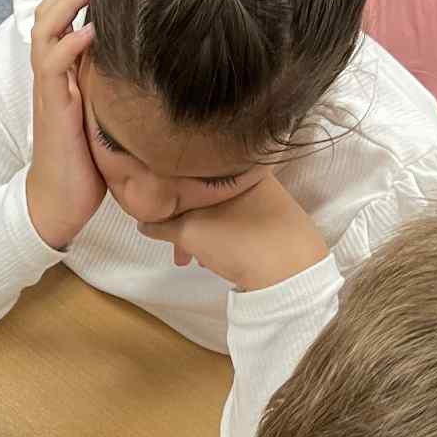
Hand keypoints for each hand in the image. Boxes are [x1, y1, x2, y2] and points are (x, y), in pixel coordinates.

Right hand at [25, 0, 105, 251]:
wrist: (61, 201)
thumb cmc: (89, 159)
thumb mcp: (110, 108)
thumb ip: (122, 78)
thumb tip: (162, 57)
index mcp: (66, 65)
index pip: (68, 8)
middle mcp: (54, 68)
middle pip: (54, 4)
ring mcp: (50, 86)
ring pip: (47, 25)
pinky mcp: (52, 106)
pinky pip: (53, 64)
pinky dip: (70, 42)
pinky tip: (92, 26)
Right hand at [137, 173, 327, 292]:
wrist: (292, 270)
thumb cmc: (238, 240)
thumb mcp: (191, 231)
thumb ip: (163, 224)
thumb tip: (144, 222)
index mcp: (232, 166)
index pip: (188, 177)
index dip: (167, 202)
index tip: (158, 226)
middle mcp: (252, 175)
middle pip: (205, 197)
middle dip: (185, 226)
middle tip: (178, 255)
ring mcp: (268, 197)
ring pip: (221, 212)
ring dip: (202, 234)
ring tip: (197, 261)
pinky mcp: (277, 219)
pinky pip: (238, 222)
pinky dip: (222, 236)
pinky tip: (218, 258)